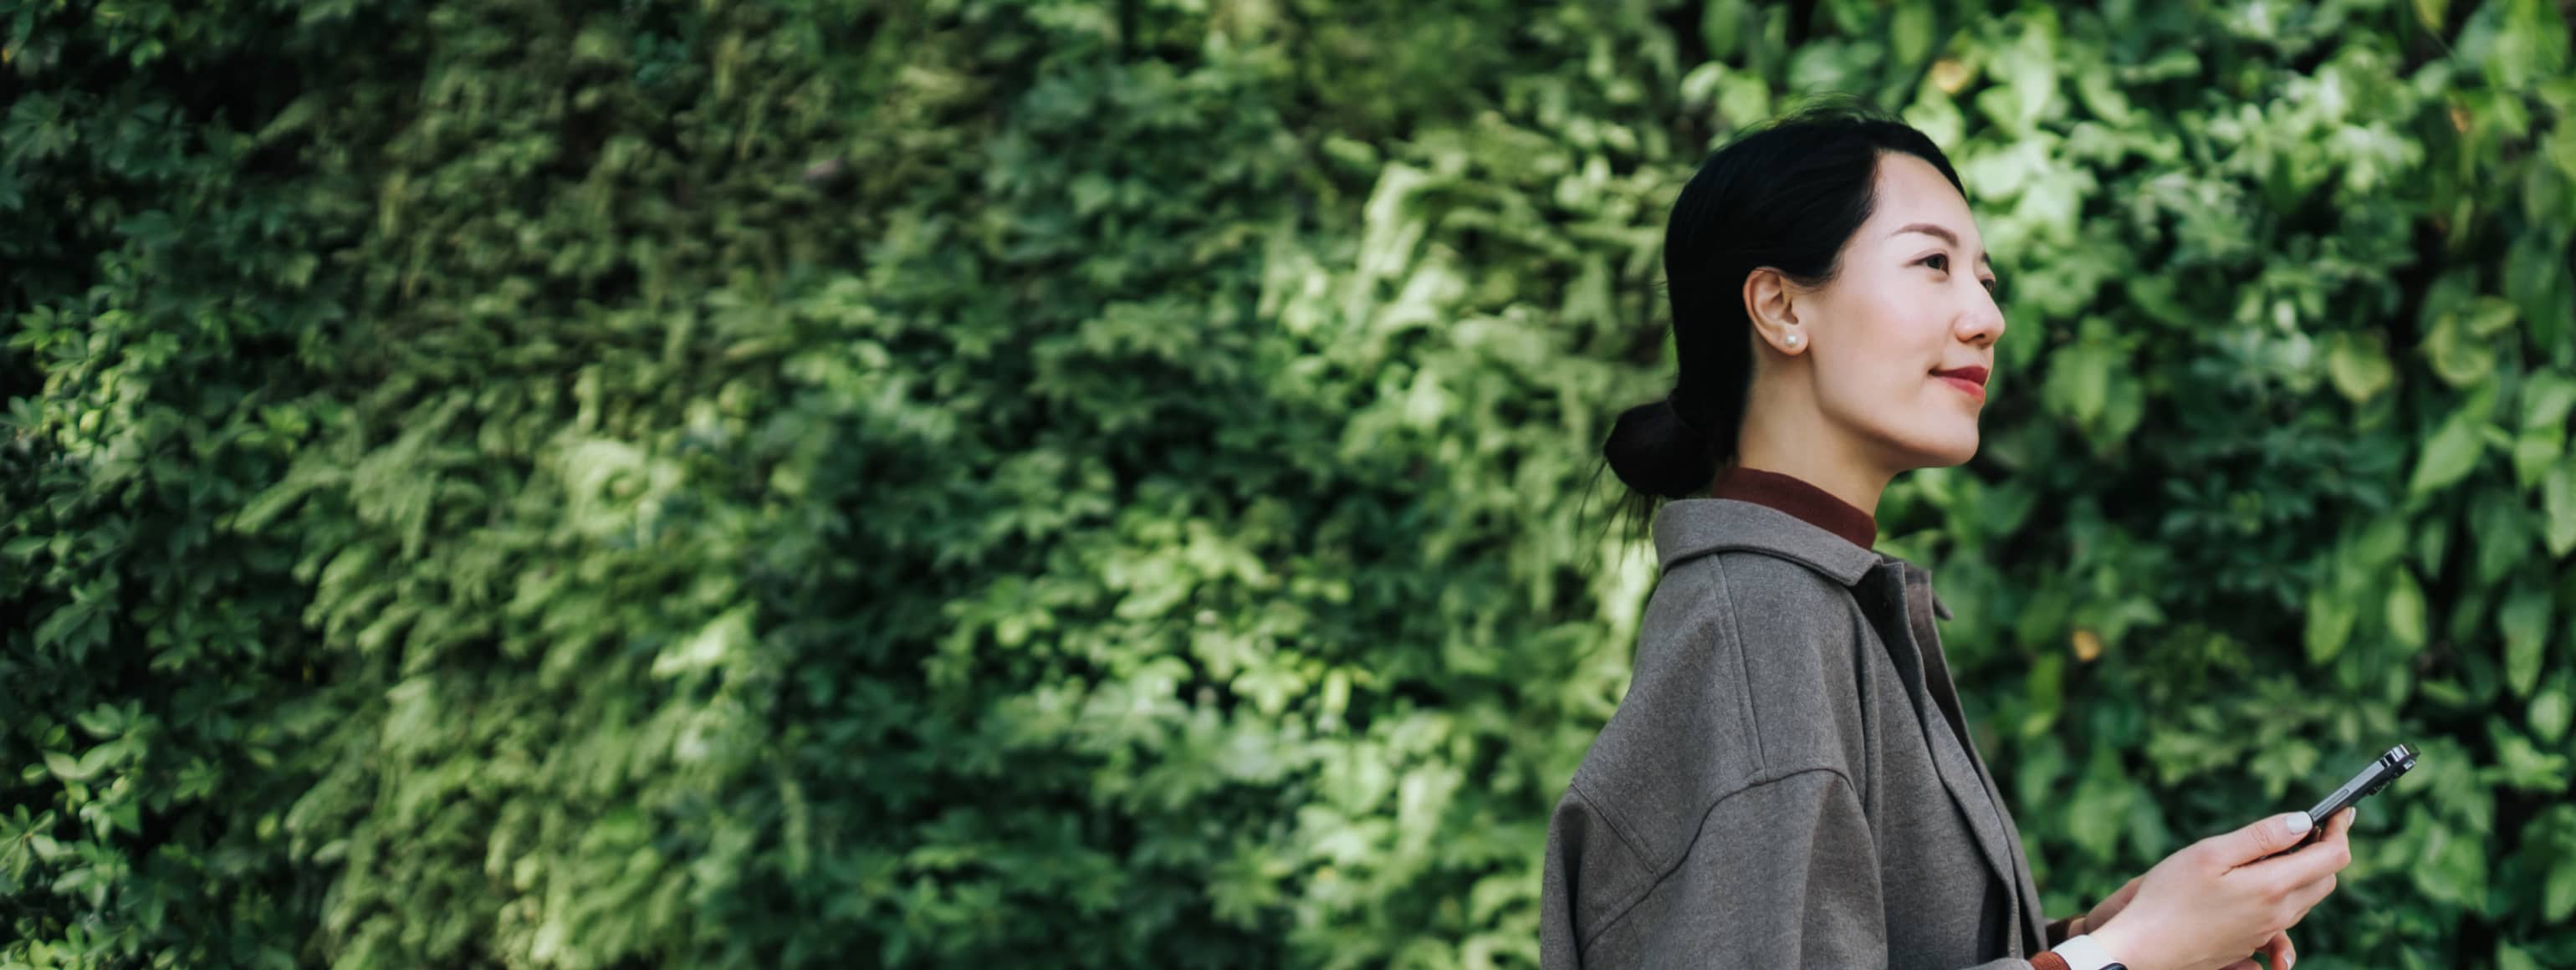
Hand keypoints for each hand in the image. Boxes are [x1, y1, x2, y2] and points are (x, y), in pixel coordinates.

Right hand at [2088, 808, 2353, 969]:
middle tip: (2309, 827)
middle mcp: (2278, 914)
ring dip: (2304, 873)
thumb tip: (2303, 822)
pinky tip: (2261, 889)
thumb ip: (2260, 837)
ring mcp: (2266, 932)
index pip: (2332, 857)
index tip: (2338, 811)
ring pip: (2305, 899)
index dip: (2339, 830)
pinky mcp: (2251, 944)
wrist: (2144, 948)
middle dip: (2324, 851)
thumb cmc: (2169, 897)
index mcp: (2272, 887)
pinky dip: (2285, 897)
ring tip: (2279, 851)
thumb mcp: (2210, 854)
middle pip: (2325, 879)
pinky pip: (2284, 918)